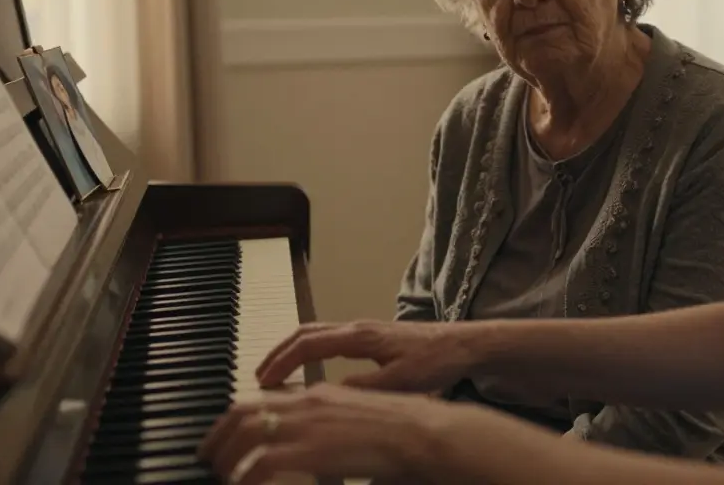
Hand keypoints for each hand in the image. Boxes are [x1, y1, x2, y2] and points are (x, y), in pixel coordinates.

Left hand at [197, 383, 471, 483]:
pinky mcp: (313, 447)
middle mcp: (309, 401)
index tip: (224, 437)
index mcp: (320, 394)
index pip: (263, 399)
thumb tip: (314, 452)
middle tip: (207, 457)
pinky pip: (262, 461)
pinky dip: (247, 474)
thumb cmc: (406, 433)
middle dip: (219, 435)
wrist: (428, 433)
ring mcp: (310, 422)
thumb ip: (331, 432)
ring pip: (247, 432)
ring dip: (227, 455)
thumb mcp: (360, 424)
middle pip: (245, 410)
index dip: (236, 418)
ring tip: (222, 474)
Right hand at [255, 320, 475, 392]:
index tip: (263, 380)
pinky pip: (329, 340)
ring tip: (277, 372)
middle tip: (259, 375)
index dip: (282, 362)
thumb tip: (329, 394)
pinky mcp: (372, 339)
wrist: (465, 345)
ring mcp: (364, 332)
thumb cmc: (436, 360)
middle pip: (305, 332)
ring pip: (316, 334)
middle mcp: (358, 329)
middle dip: (278, 352)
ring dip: (292, 350)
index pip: (308, 344)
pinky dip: (310, 351)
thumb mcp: (400, 382)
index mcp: (360, 337)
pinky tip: (310, 370)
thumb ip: (364, 388)